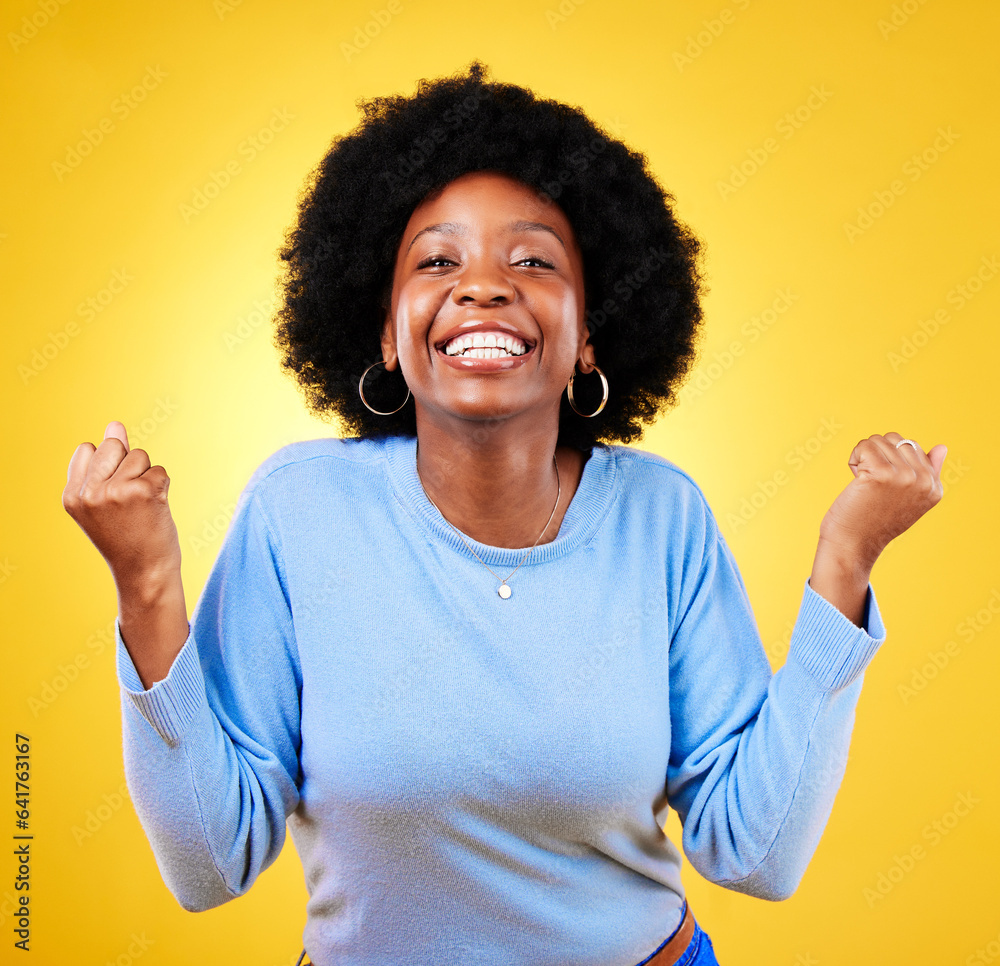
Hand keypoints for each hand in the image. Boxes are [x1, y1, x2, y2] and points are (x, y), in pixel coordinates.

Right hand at [62, 421, 181, 591]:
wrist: (145, 571)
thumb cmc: (126, 535)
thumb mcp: (104, 500)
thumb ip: (106, 463)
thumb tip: (115, 424)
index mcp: (72, 495)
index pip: (88, 449)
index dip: (107, 466)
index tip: (112, 495)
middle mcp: (90, 492)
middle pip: (114, 445)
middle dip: (128, 464)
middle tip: (130, 500)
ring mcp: (117, 491)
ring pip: (140, 455)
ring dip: (147, 476)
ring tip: (142, 507)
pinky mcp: (145, 492)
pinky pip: (160, 470)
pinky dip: (163, 486)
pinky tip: (156, 509)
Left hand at [819, 432, 946, 569]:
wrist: (853, 544)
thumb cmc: (874, 521)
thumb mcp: (908, 499)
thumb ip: (927, 473)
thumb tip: (942, 447)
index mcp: (934, 487)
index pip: (912, 446)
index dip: (889, 460)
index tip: (884, 487)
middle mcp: (924, 481)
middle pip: (895, 439)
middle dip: (876, 455)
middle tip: (871, 483)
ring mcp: (905, 476)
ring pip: (878, 440)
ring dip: (863, 457)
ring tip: (863, 483)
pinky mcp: (882, 473)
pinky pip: (864, 446)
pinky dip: (854, 459)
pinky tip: (855, 480)